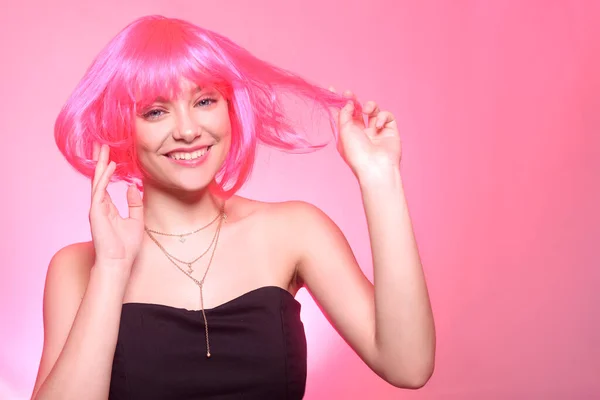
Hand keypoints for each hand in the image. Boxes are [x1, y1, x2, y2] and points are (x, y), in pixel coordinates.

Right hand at [89, 144, 144, 270]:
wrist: (119, 262)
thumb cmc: (126, 246)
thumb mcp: (136, 220)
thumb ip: (134, 204)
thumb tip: (134, 186)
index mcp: (108, 208)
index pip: (105, 183)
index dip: (106, 168)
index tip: (109, 154)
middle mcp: (100, 206)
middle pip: (98, 178)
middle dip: (99, 161)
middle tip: (101, 144)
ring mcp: (96, 208)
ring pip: (97, 181)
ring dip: (100, 164)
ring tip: (103, 148)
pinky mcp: (96, 212)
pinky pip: (99, 190)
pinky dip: (104, 177)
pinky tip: (109, 165)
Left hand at [332, 88, 401, 178]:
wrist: (376, 167)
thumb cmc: (356, 153)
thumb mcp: (343, 131)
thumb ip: (344, 113)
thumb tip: (348, 102)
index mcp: (347, 134)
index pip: (341, 115)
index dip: (337, 102)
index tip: (331, 89)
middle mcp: (361, 132)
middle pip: (356, 110)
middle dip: (353, 100)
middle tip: (349, 93)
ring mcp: (376, 131)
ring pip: (373, 110)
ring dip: (369, 106)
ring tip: (366, 110)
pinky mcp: (389, 130)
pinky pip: (386, 116)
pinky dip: (382, 116)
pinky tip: (378, 125)